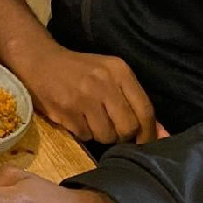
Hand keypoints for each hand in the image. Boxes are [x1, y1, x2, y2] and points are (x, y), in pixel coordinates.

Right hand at [19, 45, 157, 144]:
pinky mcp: (66, 110)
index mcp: (119, 71)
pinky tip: (75, 117)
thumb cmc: (79, 69)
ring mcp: (83, 97)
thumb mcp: (110, 75)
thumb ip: (135, 103)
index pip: (146, 110)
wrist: (38, 60)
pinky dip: (83, 132)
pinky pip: (85, 136)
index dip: (149, 133)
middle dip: (122, 135)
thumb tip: (163, 135)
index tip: (145, 141)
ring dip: (101, 135)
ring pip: (107, 136)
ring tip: (91, 120)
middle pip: (128, 128)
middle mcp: (103, 83)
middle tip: (112, 129)